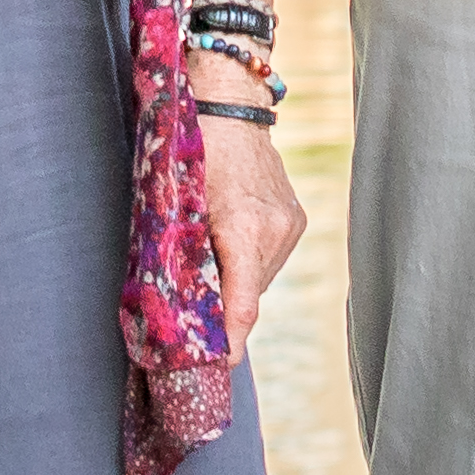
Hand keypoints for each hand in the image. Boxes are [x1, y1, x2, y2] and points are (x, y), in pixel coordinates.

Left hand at [187, 53, 307, 339]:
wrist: (229, 107)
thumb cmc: (191, 153)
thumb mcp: (177, 207)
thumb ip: (183, 258)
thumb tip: (180, 310)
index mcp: (242, 228)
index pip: (243, 306)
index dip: (231, 342)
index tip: (221, 366)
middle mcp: (275, 230)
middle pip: (250, 295)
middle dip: (225, 307)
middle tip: (196, 311)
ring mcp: (290, 224)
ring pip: (261, 278)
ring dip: (237, 282)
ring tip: (212, 261)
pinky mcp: (296, 218)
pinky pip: (269, 258)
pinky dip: (249, 262)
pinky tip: (230, 241)